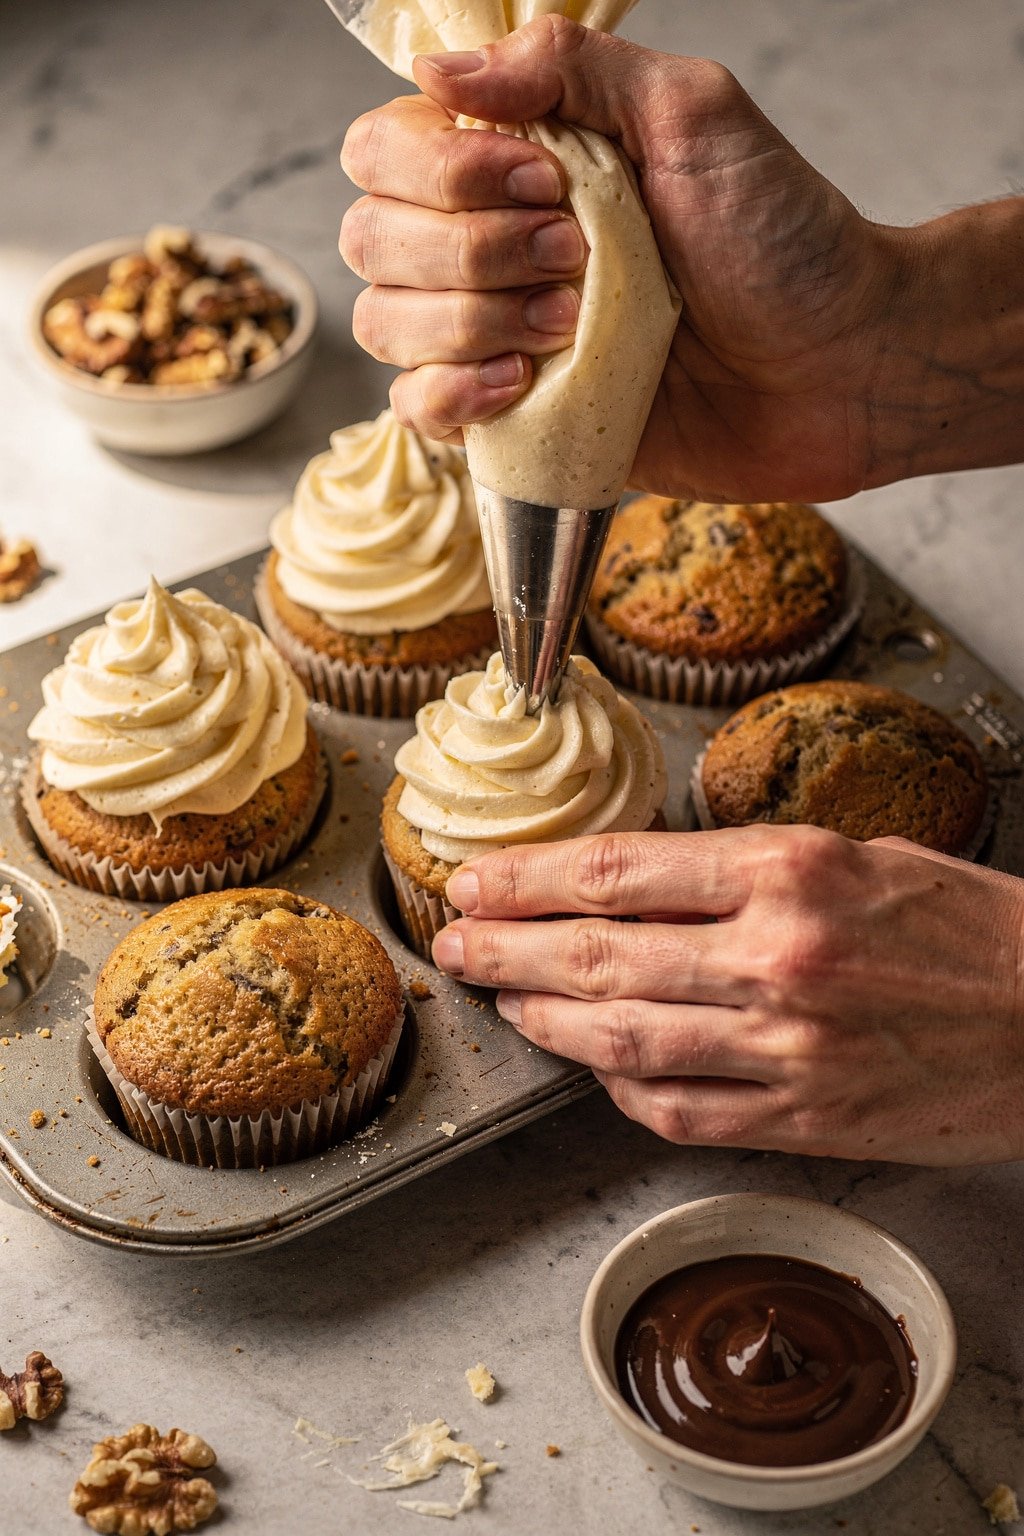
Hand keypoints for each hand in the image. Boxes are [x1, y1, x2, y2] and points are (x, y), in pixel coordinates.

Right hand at [340, 16, 901, 501]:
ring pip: (384, 323)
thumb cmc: (783, 242)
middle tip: (575, 254)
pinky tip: (523, 382)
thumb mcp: (692, 115)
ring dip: (470, 318)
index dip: (441, 165)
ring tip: (570, 322)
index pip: (388, 149)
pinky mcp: (514, 422)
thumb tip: (441, 66)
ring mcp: (496, 339)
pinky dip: (453, 394)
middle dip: (468, 246)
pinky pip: (417, 410)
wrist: (837, 367)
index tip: (544, 178)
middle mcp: (493, 248)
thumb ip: (572, 68)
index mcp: (520, 165)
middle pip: (371, 236)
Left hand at [430, 828, 1023, 1164]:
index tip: (478, 879)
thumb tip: (635, 881)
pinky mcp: (802, 1119)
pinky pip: (675, 1108)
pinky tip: (588, 1058)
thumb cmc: (970, 927)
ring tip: (497, 995)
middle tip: (456, 938)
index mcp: (790, 871)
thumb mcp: (857, 854)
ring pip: (618, 1036)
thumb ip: (745, 869)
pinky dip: (616, 1084)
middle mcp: (776, 957)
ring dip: (540, 1016)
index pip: (617, 871)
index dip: (528, 877)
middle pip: (596, 952)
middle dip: (505, 944)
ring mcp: (785, 1048)